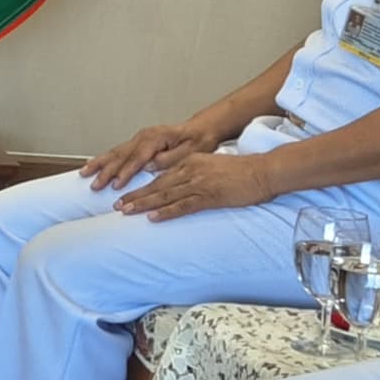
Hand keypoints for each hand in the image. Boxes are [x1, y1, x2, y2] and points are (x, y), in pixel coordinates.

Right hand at [83, 117, 214, 193]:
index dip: (125, 172)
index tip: (116, 185)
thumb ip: (170, 159)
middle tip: (95, 185)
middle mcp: (143, 137)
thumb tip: (150, 166)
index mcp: (155, 138)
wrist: (200, 129)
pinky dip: (104, 158)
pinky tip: (92, 163)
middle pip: (120, 155)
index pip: (137, 158)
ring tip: (84, 173)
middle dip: (106, 171)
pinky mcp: (137, 142)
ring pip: (115, 152)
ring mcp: (139, 138)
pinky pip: (117, 151)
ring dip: (99, 164)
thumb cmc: (198, 140)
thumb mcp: (190, 151)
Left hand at [118, 145, 276, 221]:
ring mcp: (199, 183)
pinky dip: (167, 212)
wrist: (263, 172)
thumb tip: (176, 184)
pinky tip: (153, 217)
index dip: (141, 186)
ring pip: (165, 195)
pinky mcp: (210, 196)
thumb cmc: (240, 172)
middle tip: (116, 205)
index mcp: (189, 162)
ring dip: (143, 204)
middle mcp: (190, 170)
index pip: (159, 176)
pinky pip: (184, 205)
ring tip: (126, 211)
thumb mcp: (210, 166)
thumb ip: (192, 172)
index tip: (125, 194)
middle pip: (157, 186)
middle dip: (135, 196)